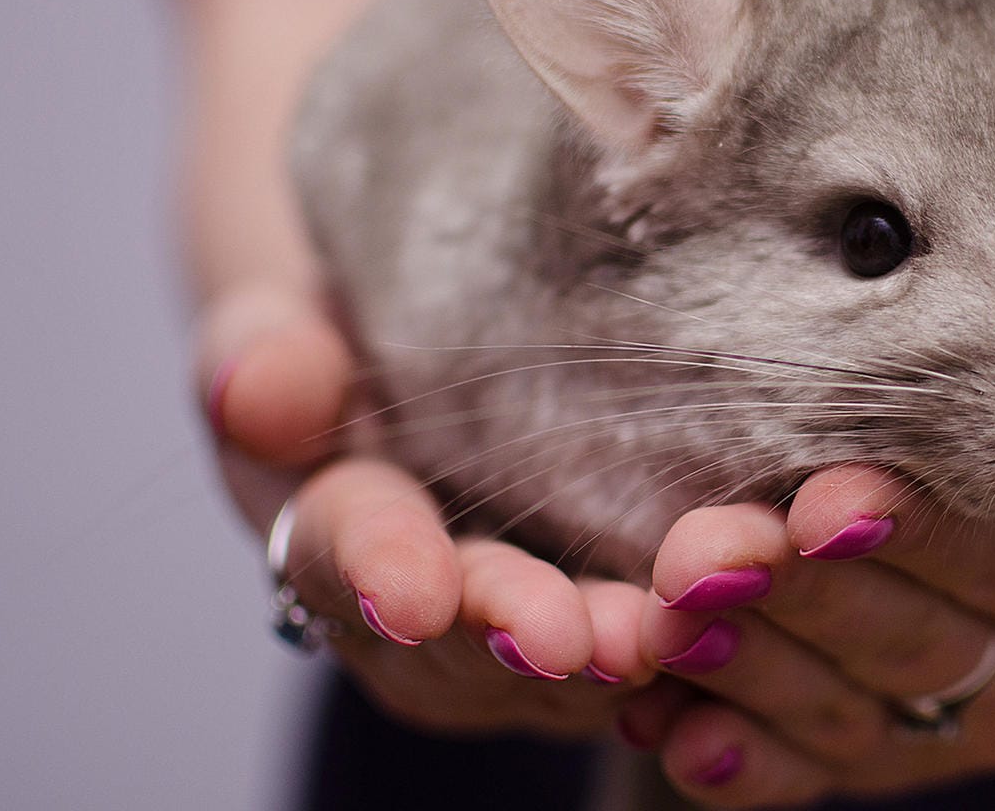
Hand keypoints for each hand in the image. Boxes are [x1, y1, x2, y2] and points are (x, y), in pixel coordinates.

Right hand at [196, 283, 656, 734]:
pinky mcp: (604, 636)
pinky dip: (691, 646)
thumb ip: (267, 353)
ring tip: (658, 637)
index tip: (412, 593)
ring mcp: (512, 638)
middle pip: (456, 643)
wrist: (432, 360)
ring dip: (610, 657)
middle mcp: (417, 616)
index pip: (342, 554)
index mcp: (329, 531)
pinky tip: (742, 622)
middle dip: (512, 634)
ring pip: (557, 671)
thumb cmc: (356, 337)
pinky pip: (647, 659)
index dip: (379, 569)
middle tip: (566, 637)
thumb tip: (252, 387)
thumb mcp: (291, 324)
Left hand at [620, 430, 994, 806]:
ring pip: (841, 715)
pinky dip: (726, 754)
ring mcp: (949, 733)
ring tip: (659, 628)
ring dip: (740, 672)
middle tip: (700, 556)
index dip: (909, 533)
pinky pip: (797, 774)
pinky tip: (657, 719)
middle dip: (793, 598)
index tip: (822, 503)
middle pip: (907, 644)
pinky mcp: (878, 759)